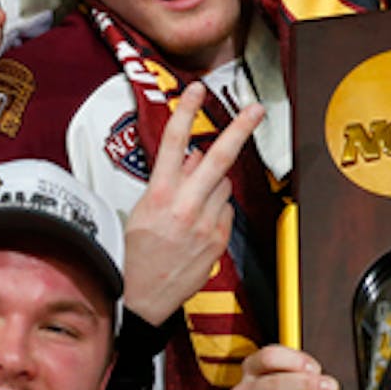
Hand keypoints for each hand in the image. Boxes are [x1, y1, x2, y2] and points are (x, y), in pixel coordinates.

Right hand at [122, 82, 264, 324]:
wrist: (141, 299)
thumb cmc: (134, 254)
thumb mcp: (141, 210)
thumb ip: (169, 181)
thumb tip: (191, 157)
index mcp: (158, 195)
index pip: (173, 143)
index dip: (186, 112)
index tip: (195, 90)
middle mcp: (185, 206)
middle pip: (219, 157)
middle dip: (240, 129)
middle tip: (256, 109)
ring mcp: (205, 224)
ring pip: (223, 185)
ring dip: (214, 184)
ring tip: (192, 205)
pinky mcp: (219, 240)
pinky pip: (226, 211)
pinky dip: (217, 210)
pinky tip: (198, 226)